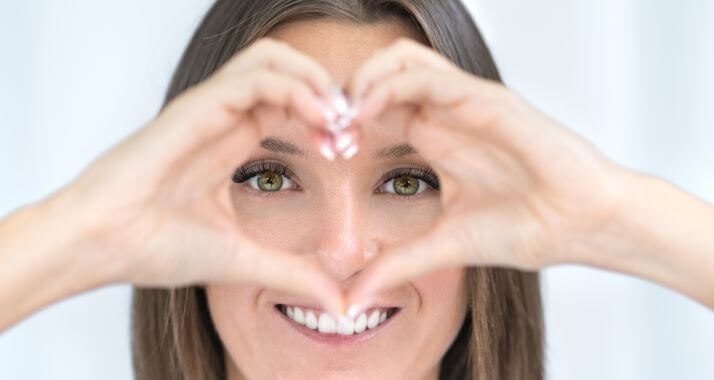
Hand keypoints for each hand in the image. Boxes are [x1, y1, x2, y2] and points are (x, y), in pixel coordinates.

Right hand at [48, 38, 343, 312]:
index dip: (325, 116)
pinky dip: (295, 89)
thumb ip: (291, 272)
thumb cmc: (155, 246)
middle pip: (284, 67)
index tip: (347, 150)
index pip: (288, 101)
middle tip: (351, 126)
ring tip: (339, 118)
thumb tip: (338, 300)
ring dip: (314, 80)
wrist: (102, 247)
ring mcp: (208, 108)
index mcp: (231, 139)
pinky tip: (320, 121)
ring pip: (270, 59)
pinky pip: (253, 78)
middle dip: (326, 88)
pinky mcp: (194, 108)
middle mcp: (222, 116)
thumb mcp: (243, 259)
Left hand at [344, 38, 628, 304]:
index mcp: (434, 137)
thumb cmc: (526, 228)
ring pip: (401, 60)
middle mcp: (445, 114)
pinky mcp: (486, 99)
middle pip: (382, 72)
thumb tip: (353, 297)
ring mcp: (465, 102)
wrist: (582, 225)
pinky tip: (366, 115)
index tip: (322, 150)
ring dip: (362, 80)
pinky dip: (390, 86)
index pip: (377, 106)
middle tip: (323, 129)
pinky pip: (428, 75)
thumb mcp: (443, 246)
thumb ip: (398, 263)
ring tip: (341, 118)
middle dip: (343, 93)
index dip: (342, 120)